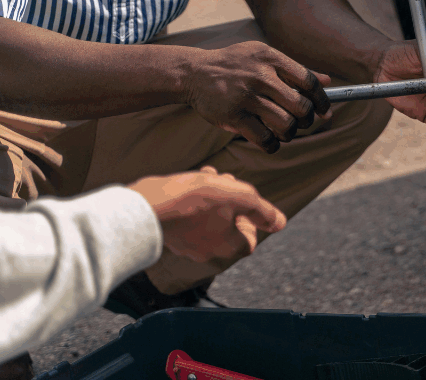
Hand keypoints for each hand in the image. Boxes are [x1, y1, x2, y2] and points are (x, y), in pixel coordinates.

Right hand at [127, 166, 285, 268]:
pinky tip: (191, 180)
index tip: (242, 202)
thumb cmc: (194, 200)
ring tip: (209, 174)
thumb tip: (280, 223)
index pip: (250, 239)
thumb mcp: (238, 196)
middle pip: (230, 226)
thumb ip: (262, 210)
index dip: (252, 218)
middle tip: (226, 181)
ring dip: (214, 194)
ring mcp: (186, 245)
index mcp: (227, 247)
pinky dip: (195, 199)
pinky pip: (190, 217)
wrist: (145, 206)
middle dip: (232, 200)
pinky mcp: (170, 233)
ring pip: (209, 217)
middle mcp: (207, 251)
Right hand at [184, 41, 332, 153]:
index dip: (322, 100)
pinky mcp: (234, 116)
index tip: (324, 111)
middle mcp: (260, 76)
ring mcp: (246, 96)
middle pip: (301, 106)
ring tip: (285, 131)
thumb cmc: (236, 65)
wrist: (195, 73)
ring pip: (286, 125)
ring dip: (290, 134)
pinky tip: (270, 141)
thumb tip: (328, 81)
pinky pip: (265, 138)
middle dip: (306, 120)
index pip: (309, 81)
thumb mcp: (264, 57)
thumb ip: (296, 69)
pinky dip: (272, 144)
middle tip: (301, 122)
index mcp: (271, 58)